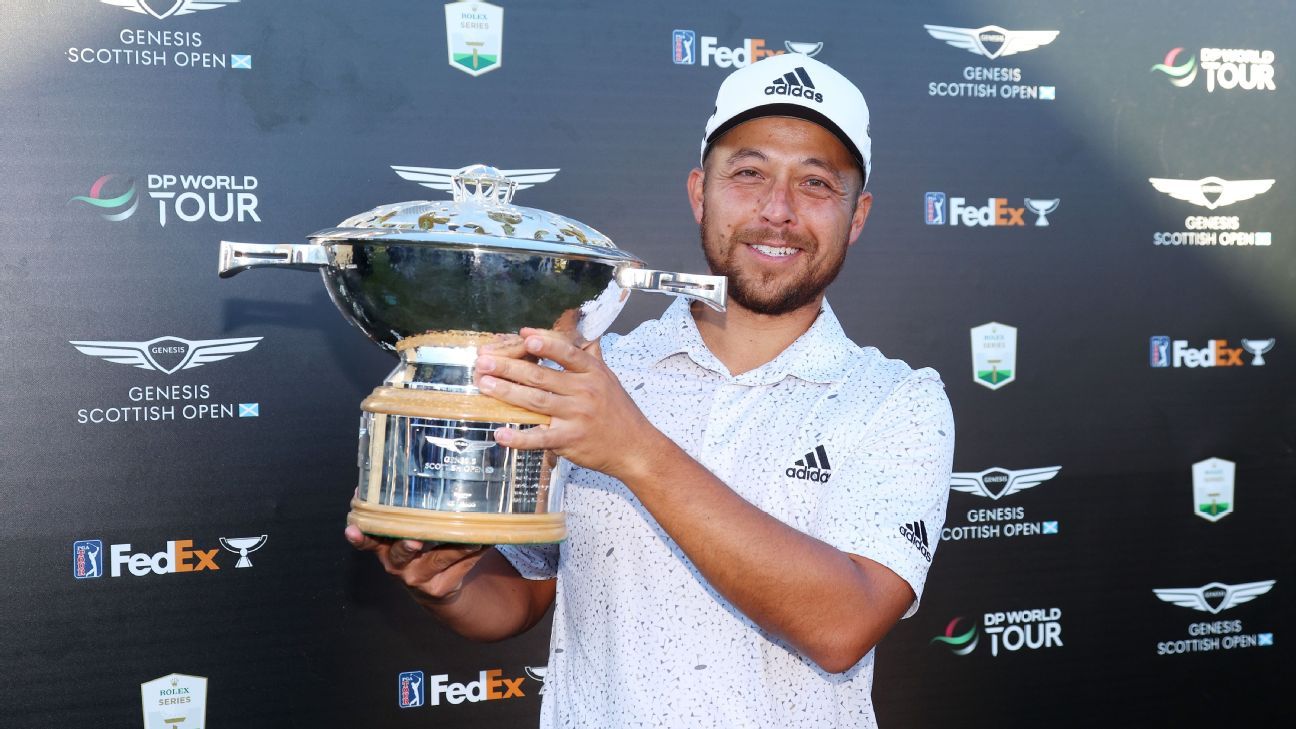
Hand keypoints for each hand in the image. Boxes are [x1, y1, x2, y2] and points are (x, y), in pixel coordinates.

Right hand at [344, 525, 487, 602]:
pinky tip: (487, 540)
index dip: (359, 536)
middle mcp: (398, 565)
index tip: (352, 529)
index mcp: (385, 548)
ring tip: (471, 538)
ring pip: (438, 559)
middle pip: (400, 554)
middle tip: (414, 541)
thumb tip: (406, 469)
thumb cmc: (420, 550)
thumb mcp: (404, 534)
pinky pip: (460, 566)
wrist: (436, 590)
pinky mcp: (441, 586)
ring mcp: (419, 578)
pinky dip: (475, 552)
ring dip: (456, 547)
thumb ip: (401, 512)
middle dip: (407, 546)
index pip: (368, 541)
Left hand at [474, 328, 666, 480]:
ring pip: (536, 401)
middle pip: (541, 376)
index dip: (545, 343)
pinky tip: (500, 434)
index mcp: (592, 373)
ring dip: (506, 392)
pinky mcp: (570, 441)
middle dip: (509, 367)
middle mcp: (584, 392)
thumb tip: (581, 333)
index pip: (566, 353)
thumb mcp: (609, 379)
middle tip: (485, 361)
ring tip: (484, 384)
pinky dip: (519, 438)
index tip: (523, 336)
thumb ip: (591, 357)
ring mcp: (576, 416)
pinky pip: (540, 438)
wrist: (635, 448)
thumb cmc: (618, 412)